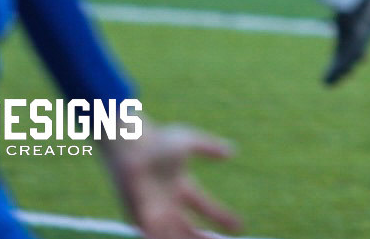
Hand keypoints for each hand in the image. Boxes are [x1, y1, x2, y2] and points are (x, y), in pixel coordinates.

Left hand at [107, 122, 240, 238]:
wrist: (130, 145)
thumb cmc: (156, 141)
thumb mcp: (189, 141)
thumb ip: (210, 147)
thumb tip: (232, 151)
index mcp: (180, 185)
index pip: (205, 207)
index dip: (222, 217)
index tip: (240, 226)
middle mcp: (167, 201)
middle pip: (188, 227)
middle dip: (203, 238)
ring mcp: (152, 209)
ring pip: (172, 234)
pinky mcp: (137, 215)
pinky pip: (152, 234)